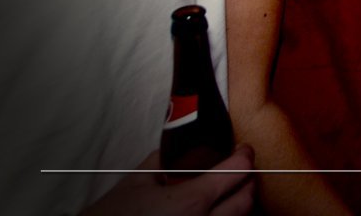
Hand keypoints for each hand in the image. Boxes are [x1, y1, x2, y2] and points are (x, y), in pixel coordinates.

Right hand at [82, 145, 255, 215]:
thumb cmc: (113, 215)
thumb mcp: (136, 180)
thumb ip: (163, 161)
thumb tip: (177, 150)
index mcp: (192, 202)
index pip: (234, 174)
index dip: (243, 158)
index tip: (244, 150)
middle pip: (245, 201)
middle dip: (248, 182)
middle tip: (242, 170)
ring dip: (238, 204)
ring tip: (229, 192)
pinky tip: (215, 211)